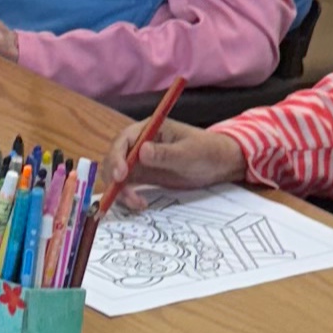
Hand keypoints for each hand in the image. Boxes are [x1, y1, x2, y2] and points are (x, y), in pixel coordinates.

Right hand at [114, 115, 243, 201]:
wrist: (219, 164)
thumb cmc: (207, 151)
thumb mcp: (188, 153)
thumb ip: (165, 154)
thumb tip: (142, 151)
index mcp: (149, 129)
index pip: (124, 140)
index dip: (117, 156)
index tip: (121, 175)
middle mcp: (139, 143)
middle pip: (114, 157)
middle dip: (114, 177)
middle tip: (125, 195)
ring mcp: (139, 160)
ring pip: (116, 174)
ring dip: (120, 190)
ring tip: (137, 203)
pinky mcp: (143, 175)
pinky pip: (126, 185)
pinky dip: (127, 196)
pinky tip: (139, 204)